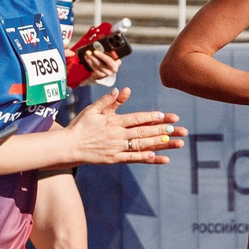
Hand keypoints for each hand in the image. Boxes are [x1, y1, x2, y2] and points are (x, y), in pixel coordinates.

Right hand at [66, 88, 186, 164]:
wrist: (68, 146)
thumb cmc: (80, 126)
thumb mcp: (93, 109)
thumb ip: (109, 100)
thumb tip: (123, 89)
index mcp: (113, 121)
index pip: (138, 118)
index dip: (154, 117)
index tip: (168, 116)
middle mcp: (117, 135)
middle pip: (144, 132)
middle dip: (164, 130)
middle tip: (180, 129)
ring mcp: (116, 148)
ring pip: (142, 145)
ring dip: (161, 144)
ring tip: (176, 143)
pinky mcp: (113, 159)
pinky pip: (132, 158)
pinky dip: (146, 157)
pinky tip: (159, 156)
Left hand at [78, 40, 120, 79]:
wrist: (106, 69)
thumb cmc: (108, 58)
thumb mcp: (111, 53)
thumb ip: (108, 46)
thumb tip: (102, 36)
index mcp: (118, 62)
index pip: (114, 57)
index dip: (108, 54)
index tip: (101, 50)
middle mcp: (114, 68)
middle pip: (107, 62)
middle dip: (100, 56)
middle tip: (94, 51)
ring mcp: (107, 73)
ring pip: (99, 65)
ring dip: (92, 58)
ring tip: (88, 53)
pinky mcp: (101, 75)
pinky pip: (94, 69)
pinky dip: (90, 62)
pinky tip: (87, 58)